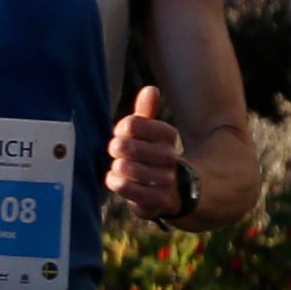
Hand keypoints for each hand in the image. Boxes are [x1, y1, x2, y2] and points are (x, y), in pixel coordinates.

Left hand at [106, 83, 193, 222]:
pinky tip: (118, 180)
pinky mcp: (156, 201)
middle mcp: (170, 157)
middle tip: (117, 150)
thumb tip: (151, 89)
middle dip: (115, 148)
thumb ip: (146, 112)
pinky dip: (116, 183)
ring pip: (124, 168)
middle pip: (124, 145)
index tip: (123, 132)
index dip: (121, 128)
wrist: (175, 191)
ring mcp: (165, 180)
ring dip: (116, 167)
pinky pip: (126, 188)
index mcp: (167, 136)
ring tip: (121, 167)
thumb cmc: (152, 156)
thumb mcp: (150, 133)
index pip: (132, 124)